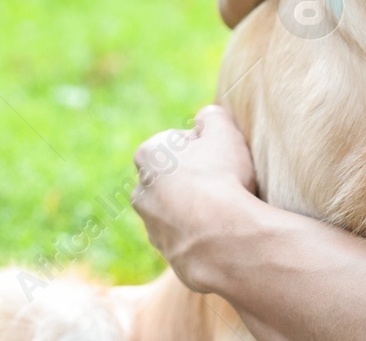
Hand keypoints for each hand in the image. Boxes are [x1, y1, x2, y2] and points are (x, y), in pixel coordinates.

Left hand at [131, 105, 258, 293]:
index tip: (221, 156)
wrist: (220, 238)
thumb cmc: (220, 177)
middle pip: (174, 174)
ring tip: (225, 207)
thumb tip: (205, 118)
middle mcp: (141, 189)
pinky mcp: (164, 250)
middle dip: (195, 175)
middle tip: (224, 180)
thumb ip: (212, 116)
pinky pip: (185, 233)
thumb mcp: (223, 129)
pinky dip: (200, 230)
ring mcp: (150, 224)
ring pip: (177, 205)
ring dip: (196, 204)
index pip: (178, 140)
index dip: (205, 145)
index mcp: (149, 155)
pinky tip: (221, 228)